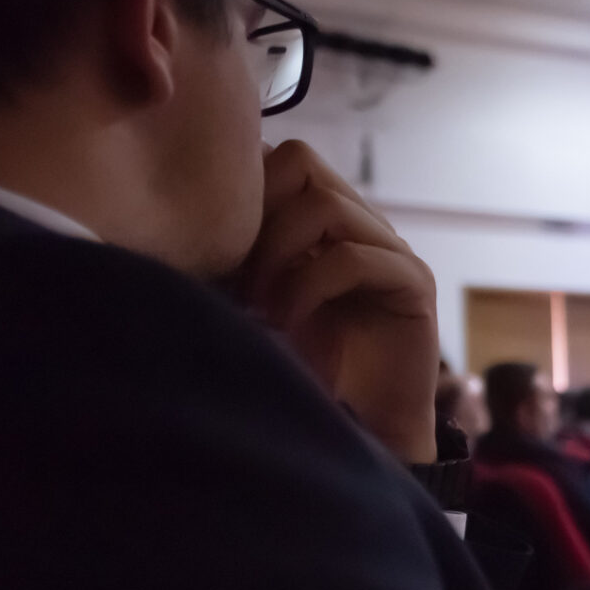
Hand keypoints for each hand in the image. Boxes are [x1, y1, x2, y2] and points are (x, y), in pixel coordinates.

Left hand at [239, 141, 440, 462]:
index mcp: (322, 220)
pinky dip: (308, 286)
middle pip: (301, 161)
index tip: (212, 246)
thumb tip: (177, 218)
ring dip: (279, 252)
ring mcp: (390, 250)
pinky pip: (354, 257)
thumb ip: (235, 255)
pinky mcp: (412, 283)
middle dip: (258, 212)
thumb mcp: (251, 299)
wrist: (360, 431)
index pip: (278, 158)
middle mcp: (359, 223)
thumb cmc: (303, 370)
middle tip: (237, 272)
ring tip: (260, 304)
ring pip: (326, 203)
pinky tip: (287, 322)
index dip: (241, 189)